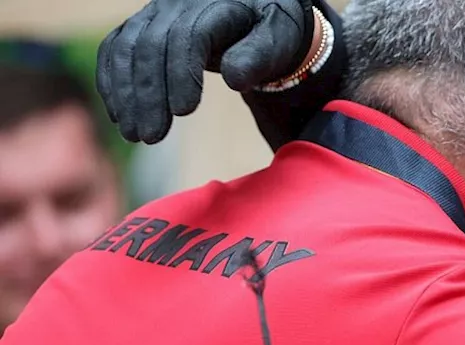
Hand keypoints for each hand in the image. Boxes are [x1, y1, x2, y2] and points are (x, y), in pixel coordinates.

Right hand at [96, 0, 314, 143]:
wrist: (257, 15)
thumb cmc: (273, 31)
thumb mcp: (279, 39)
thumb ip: (259, 56)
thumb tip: (233, 79)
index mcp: (217, 4)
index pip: (190, 36)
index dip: (182, 73)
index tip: (184, 112)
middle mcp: (179, 3)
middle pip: (152, 45)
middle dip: (149, 94)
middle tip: (152, 137)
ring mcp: (155, 12)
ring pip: (128, 48)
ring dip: (126, 94)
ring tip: (135, 135)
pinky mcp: (141, 26)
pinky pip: (115, 49)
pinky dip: (112, 81)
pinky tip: (119, 115)